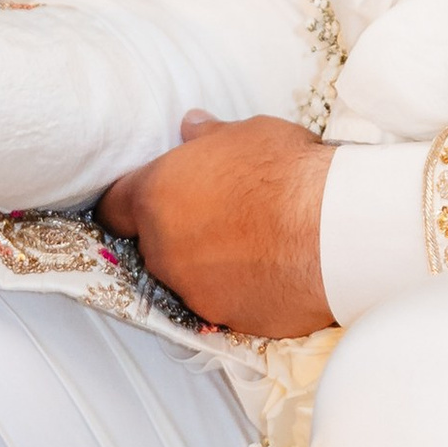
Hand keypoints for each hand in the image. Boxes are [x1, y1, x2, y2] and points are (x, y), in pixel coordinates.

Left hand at [99, 112, 334, 337]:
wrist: (334, 229)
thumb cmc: (287, 172)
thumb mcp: (248, 134)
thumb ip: (209, 136)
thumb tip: (192, 126)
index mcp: (156, 197)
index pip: (113, 209)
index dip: (128, 205)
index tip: (148, 202)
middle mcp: (164, 250)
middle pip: (154, 245)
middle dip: (180, 233)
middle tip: (222, 214)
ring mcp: (195, 291)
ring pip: (190, 278)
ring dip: (211, 264)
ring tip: (255, 243)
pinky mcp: (229, 320)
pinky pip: (227, 303)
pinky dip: (242, 289)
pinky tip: (273, 269)